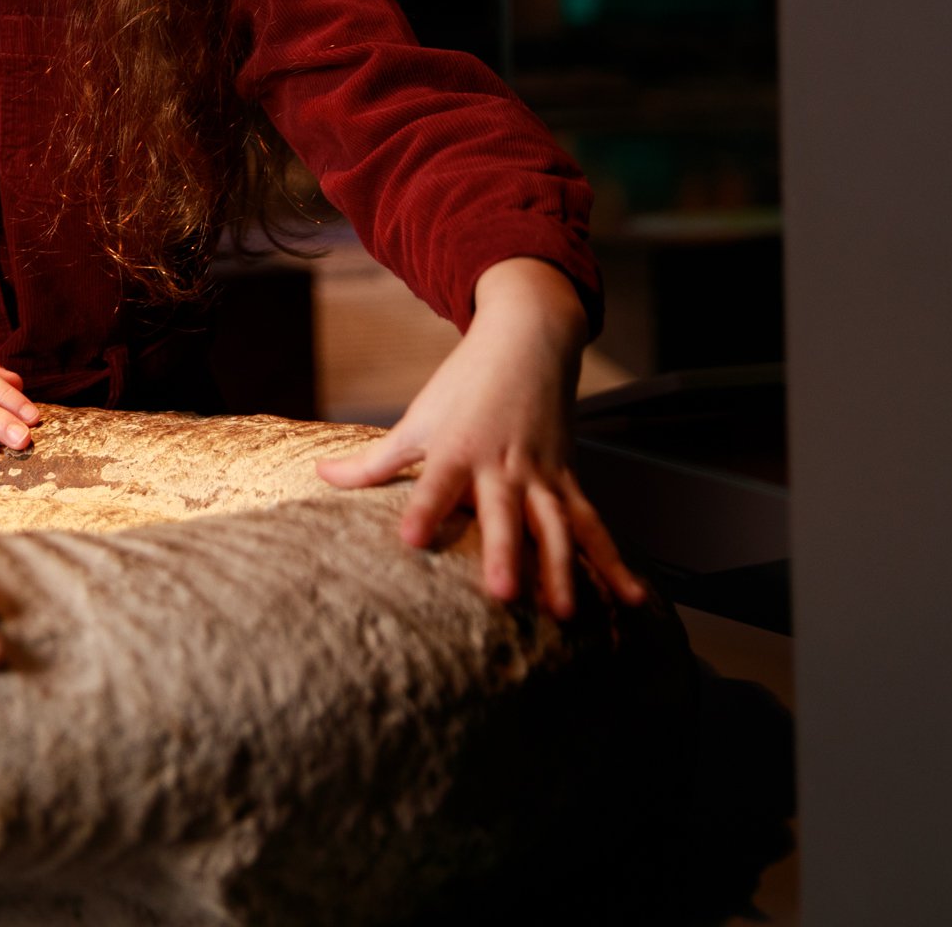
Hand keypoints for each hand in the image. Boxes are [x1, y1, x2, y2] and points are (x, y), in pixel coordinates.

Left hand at [316, 258, 646, 618]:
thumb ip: (374, 460)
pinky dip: (615, 562)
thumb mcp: (417, 418)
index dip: (423, 509)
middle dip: (504, 552)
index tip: (408, 538)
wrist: (528, 339)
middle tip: (502, 593)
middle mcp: (503, 465)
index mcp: (458, 448)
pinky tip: (632, 598)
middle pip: (504, 513)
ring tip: (564, 613)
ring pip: (556, 525)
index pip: (435, 482)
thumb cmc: (465, 384)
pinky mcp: (570, 480)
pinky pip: (594, 526)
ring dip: (563, 568)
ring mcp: (542, 474)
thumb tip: (319, 476)